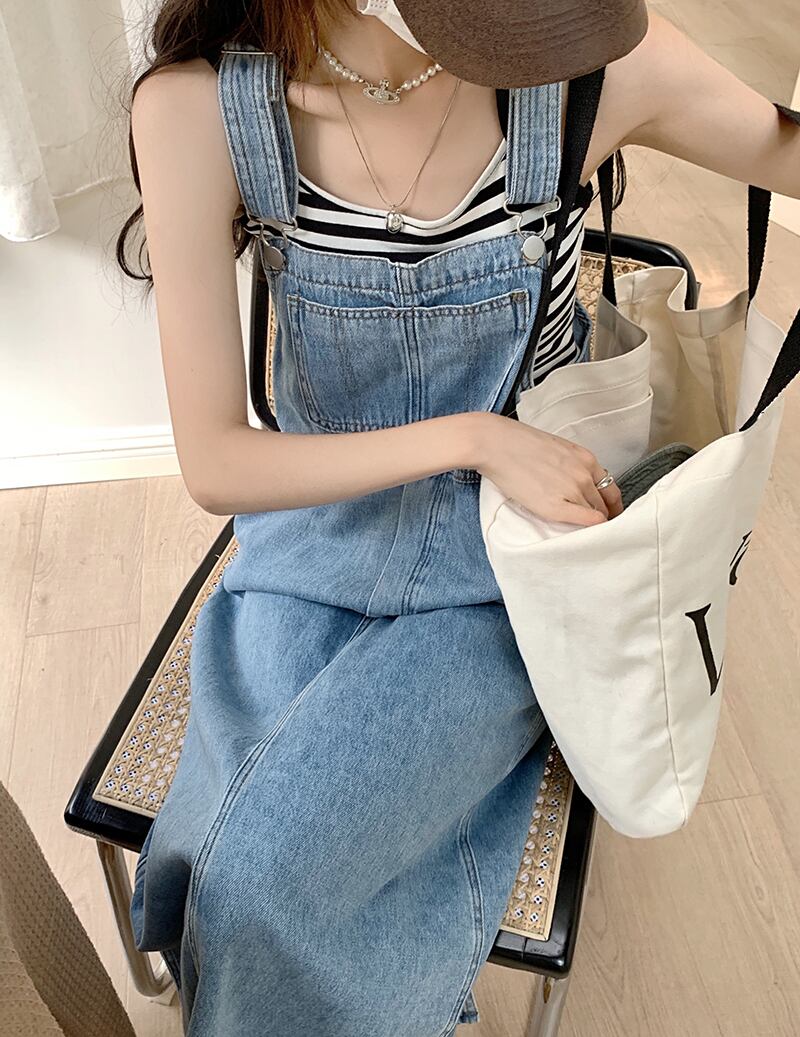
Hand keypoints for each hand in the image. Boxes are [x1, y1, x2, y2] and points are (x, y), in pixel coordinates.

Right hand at [472, 412, 623, 526]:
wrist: (494, 444)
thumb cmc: (517, 443)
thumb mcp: (555, 448)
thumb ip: (570, 464)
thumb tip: (572, 481)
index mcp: (585, 458)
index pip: (609, 486)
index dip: (610, 502)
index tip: (607, 511)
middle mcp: (583, 474)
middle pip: (605, 503)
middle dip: (604, 514)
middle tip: (598, 526)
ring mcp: (572, 490)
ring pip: (597, 514)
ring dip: (594, 523)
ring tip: (587, 532)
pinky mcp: (556, 507)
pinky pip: (587, 521)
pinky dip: (590, 528)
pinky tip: (584, 533)